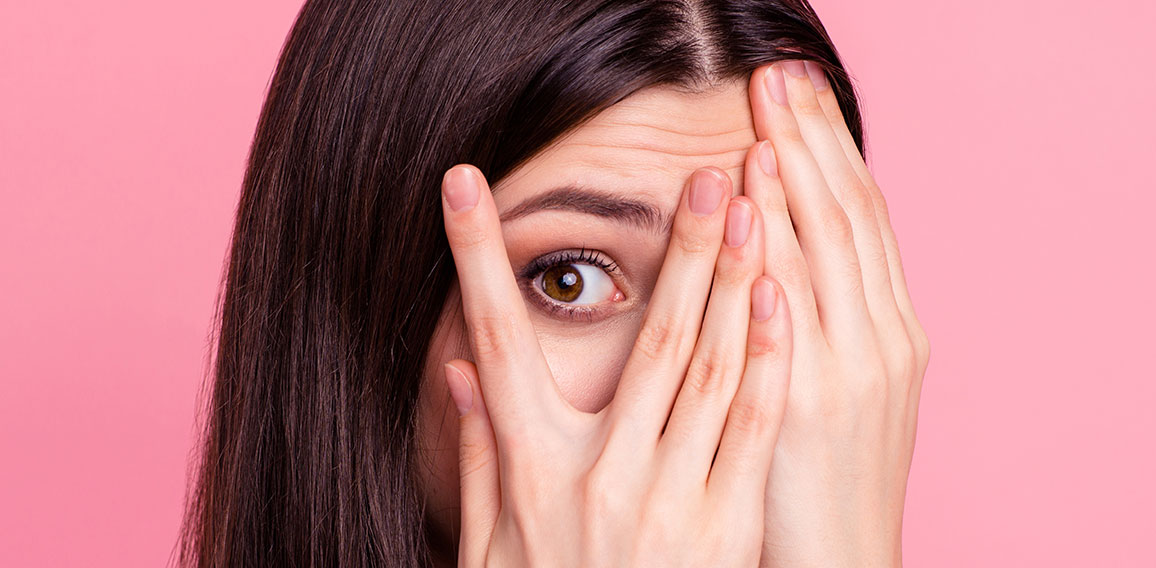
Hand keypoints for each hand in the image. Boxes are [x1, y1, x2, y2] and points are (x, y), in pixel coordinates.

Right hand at [439, 164, 791, 565]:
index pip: (494, 339)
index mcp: (534, 468)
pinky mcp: (725, 529)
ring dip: (730, 281)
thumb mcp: (492, 545)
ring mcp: (668, 501)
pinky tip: (776, 299)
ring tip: (751, 207)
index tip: (460, 183)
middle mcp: (601, 474)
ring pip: (704, 367)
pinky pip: (748, 428)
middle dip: (675, 247)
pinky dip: (763, 359)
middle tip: (701, 174)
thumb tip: (460, 372)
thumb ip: (484, 456)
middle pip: (642, 338)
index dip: (474, 255)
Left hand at [744, 60, 930, 565]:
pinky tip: (753, 208)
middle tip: (778, 77)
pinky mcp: (806, 404)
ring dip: (793, 178)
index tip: (800, 97)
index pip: (865, 217)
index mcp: (891, 331)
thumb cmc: (828, 477)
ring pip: (827, 251)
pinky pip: (790, 312)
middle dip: (812, 141)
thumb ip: (829, 321)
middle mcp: (880, 340)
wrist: (839, 561)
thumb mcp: (849, 388)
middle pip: (848, 216)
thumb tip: (785, 254)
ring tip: (761, 118)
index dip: (833, 150)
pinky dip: (776, 253)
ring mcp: (849, 370)